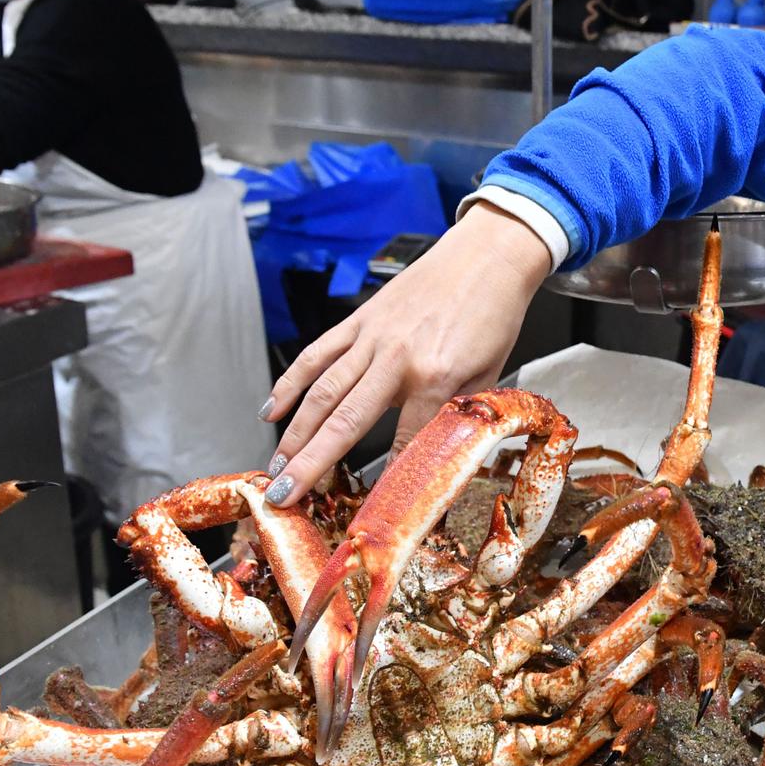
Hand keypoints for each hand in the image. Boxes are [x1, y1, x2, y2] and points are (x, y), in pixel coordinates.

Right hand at [259, 206, 553, 504]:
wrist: (487, 256)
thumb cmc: (493, 316)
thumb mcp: (488, 376)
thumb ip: (456, 416)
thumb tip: (434, 459)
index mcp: (437, 377)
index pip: (405, 442)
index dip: (387, 479)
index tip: (367, 509)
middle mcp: (398, 358)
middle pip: (346, 421)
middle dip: (311, 463)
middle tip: (283, 495)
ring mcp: (373, 337)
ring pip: (323, 391)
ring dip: (295, 432)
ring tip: (276, 466)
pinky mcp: (360, 319)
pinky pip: (317, 354)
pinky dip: (291, 382)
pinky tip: (271, 409)